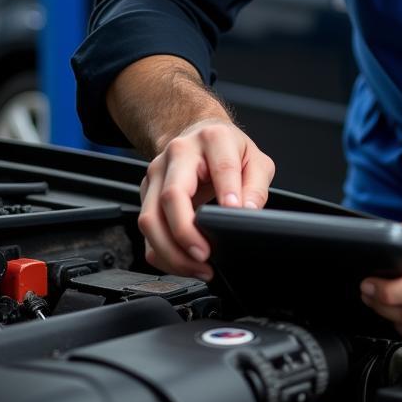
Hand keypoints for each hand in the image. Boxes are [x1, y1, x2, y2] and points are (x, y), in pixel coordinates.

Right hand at [137, 118, 275, 279]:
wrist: (198, 133)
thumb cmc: (229, 149)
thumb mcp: (255, 160)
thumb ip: (256, 186)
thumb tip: (248, 212)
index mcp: (212, 139)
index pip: (221, 167)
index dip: (227, 191)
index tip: (233, 212)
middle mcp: (178, 154)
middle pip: (171, 196)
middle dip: (186, 232)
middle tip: (205, 254)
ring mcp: (156, 174)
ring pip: (150, 218)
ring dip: (171, 251)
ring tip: (198, 267)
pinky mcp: (145, 195)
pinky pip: (146, 233)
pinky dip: (163, 255)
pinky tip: (184, 264)